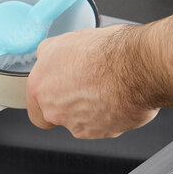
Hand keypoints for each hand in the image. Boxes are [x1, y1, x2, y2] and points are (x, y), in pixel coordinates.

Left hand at [26, 25, 157, 138]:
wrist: (138, 65)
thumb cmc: (105, 51)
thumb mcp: (65, 41)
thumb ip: (48, 55)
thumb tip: (46, 56)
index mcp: (40, 89)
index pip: (35, 107)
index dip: (47, 100)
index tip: (57, 94)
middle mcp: (56, 112)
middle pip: (59, 115)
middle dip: (71, 103)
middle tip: (87, 84)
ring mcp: (80, 125)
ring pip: (83, 120)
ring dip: (92, 107)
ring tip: (107, 86)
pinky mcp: (105, 132)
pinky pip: (106, 125)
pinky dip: (112, 113)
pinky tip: (119, 95)